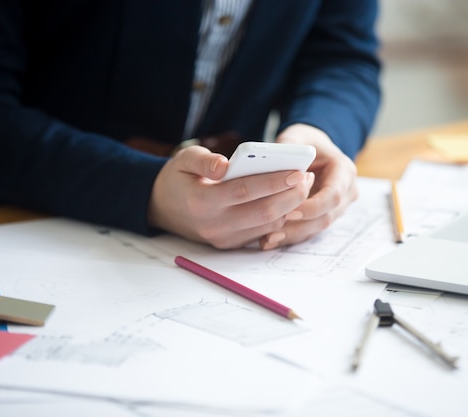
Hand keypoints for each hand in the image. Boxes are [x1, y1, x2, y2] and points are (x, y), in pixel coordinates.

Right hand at [147, 145, 313, 248]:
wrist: (161, 208)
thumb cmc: (177, 179)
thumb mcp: (182, 160)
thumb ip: (203, 160)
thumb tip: (225, 165)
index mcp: (202, 202)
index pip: (245, 191)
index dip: (274, 181)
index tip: (297, 170)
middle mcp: (215, 225)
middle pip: (264, 212)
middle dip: (292, 195)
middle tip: (306, 177)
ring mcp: (224, 238)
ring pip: (268, 226)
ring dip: (290, 207)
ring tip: (302, 185)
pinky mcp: (230, 245)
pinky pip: (262, 233)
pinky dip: (279, 217)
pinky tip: (288, 200)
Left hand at [261, 123, 358, 249]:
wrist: (313, 150)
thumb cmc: (304, 142)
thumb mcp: (296, 137)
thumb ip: (288, 146)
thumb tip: (273, 158)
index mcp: (344, 170)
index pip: (334, 195)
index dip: (313, 206)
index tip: (289, 210)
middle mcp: (346, 192)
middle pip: (326, 216)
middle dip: (299, 226)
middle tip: (272, 231)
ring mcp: (337, 207)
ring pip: (317, 228)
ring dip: (292, 235)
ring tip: (267, 239)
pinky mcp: (323, 217)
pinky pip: (308, 231)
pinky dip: (289, 236)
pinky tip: (268, 240)